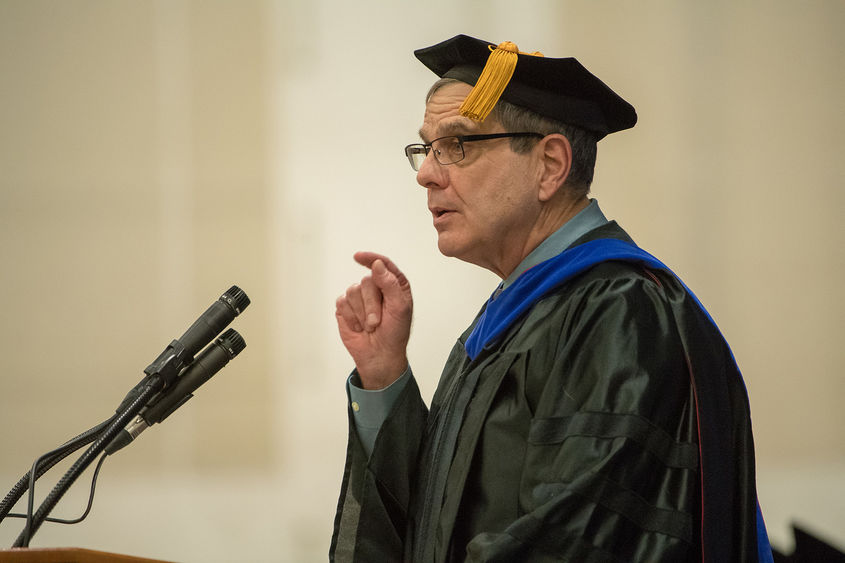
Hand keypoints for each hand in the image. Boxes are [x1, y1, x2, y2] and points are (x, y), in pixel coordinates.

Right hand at [335, 252, 412, 388]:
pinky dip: (350, 317)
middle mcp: (376, 287)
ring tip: (370, 326)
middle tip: (377, 322)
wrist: (379, 355)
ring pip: (353, 291)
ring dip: (361, 313)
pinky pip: (342, 302)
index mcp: (393, 284)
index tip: (358, 257)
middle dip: (371, 304)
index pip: (382, 265)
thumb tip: (377, 265)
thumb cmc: (395, 333)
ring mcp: (359, 297)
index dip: (371, 259)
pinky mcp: (345, 307)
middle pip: (366, 281)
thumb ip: (390, 284)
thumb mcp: (399, 308)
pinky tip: (358, 326)